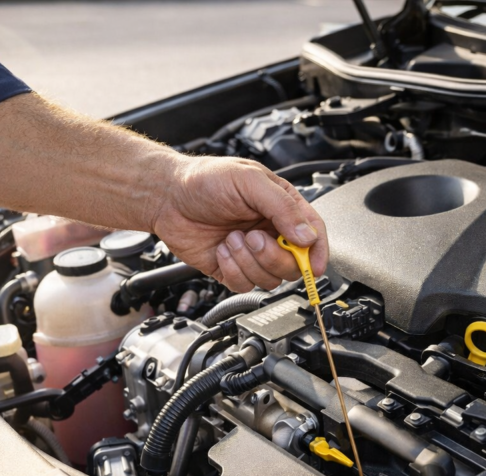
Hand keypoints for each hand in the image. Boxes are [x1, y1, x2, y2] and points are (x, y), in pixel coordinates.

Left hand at [151, 155, 327, 291]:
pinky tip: (221, 250)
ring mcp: (252, 254)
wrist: (167, 196)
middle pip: (294, 264)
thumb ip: (282, 207)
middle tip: (253, 237)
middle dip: (274, 256)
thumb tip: (307, 235)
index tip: (316, 267)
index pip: (313, 235)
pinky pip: (244, 285)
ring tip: (231, 238)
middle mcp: (271, 233)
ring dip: (249, 261)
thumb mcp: (250, 182)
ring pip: (270, 279)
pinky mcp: (233, 269)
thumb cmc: (205, 180)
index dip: (319, 253)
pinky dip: (232, 270)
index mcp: (282, 208)